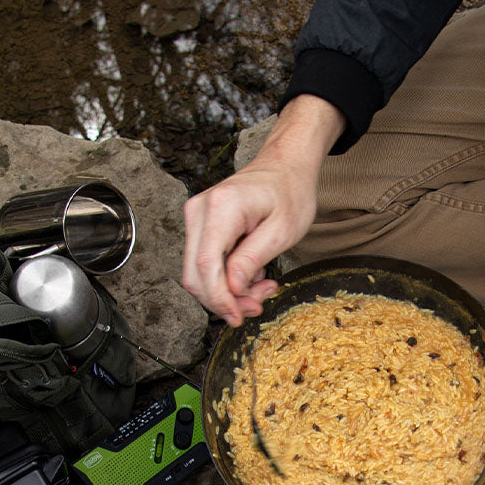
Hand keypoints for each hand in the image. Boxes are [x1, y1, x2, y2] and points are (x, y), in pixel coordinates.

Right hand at [181, 96, 345, 324]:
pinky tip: (251, 274)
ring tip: (262, 287)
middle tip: (257, 305)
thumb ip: (252, 260)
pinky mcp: (198, 224)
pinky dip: (225, 278)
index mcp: (222, 207)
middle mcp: (199, 210)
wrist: (284, 166)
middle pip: (196, 273)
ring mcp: (195, 216)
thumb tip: (231, 288)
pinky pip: (204, 262)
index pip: (207, 265)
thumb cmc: (289, 192)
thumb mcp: (282, 231)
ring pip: (198, 272)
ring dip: (227, 291)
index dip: (220, 299)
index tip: (238, 317)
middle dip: (224, 299)